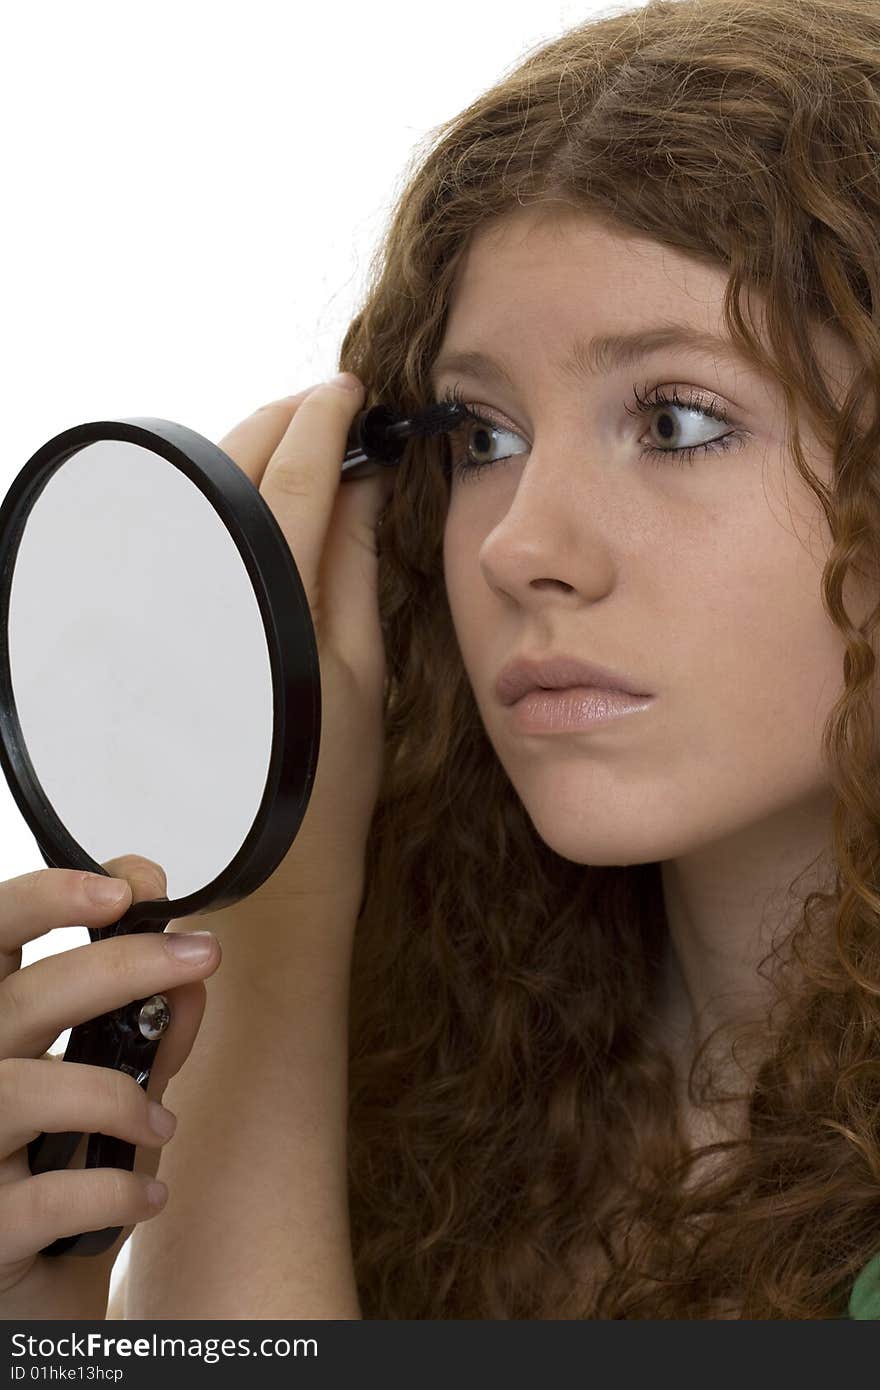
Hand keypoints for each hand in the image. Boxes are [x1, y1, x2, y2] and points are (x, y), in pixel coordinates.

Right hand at [0, 855, 220, 1318]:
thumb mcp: (110, 1096)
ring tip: (161, 1127)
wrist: (29, 1296)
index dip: (44, 898)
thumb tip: (190, 977)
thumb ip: (146, 1037)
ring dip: (116, 1099)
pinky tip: (146, 1197)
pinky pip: (43, 1198)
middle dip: (119, 966)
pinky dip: (113, 1193)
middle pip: (19, 998)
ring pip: (21, 1091)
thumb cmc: (62, 1176)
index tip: (125, 887)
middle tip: (202, 957)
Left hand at [216, 378, 392, 906]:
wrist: (266, 864)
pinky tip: (261, 507)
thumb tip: (364, 478)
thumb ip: (355, 564)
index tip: (351, 392)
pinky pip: (188, 534)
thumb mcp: (360, 668)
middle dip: (285, 421)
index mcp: (272, 611)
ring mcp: (172, 613)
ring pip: (206, 494)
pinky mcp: (157, 628)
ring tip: (308, 453)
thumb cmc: (327, 780)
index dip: (325, 423)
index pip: (295, 482)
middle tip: (333, 410)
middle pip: (236, 469)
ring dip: (255, 458)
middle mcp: (206, 602)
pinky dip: (228, 502)